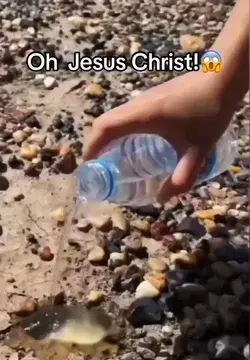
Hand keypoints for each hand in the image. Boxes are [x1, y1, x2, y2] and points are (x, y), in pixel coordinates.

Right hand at [84, 71, 233, 202]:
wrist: (222, 77)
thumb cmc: (208, 112)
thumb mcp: (197, 151)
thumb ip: (182, 178)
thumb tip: (161, 199)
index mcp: (141, 116)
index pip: (104, 129)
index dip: (91, 147)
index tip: (88, 166)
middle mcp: (137, 105)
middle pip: (104, 122)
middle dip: (95, 145)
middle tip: (100, 167)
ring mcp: (144, 98)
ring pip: (115, 116)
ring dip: (108, 136)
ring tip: (114, 158)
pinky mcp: (152, 97)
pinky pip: (126, 114)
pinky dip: (120, 129)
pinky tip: (135, 143)